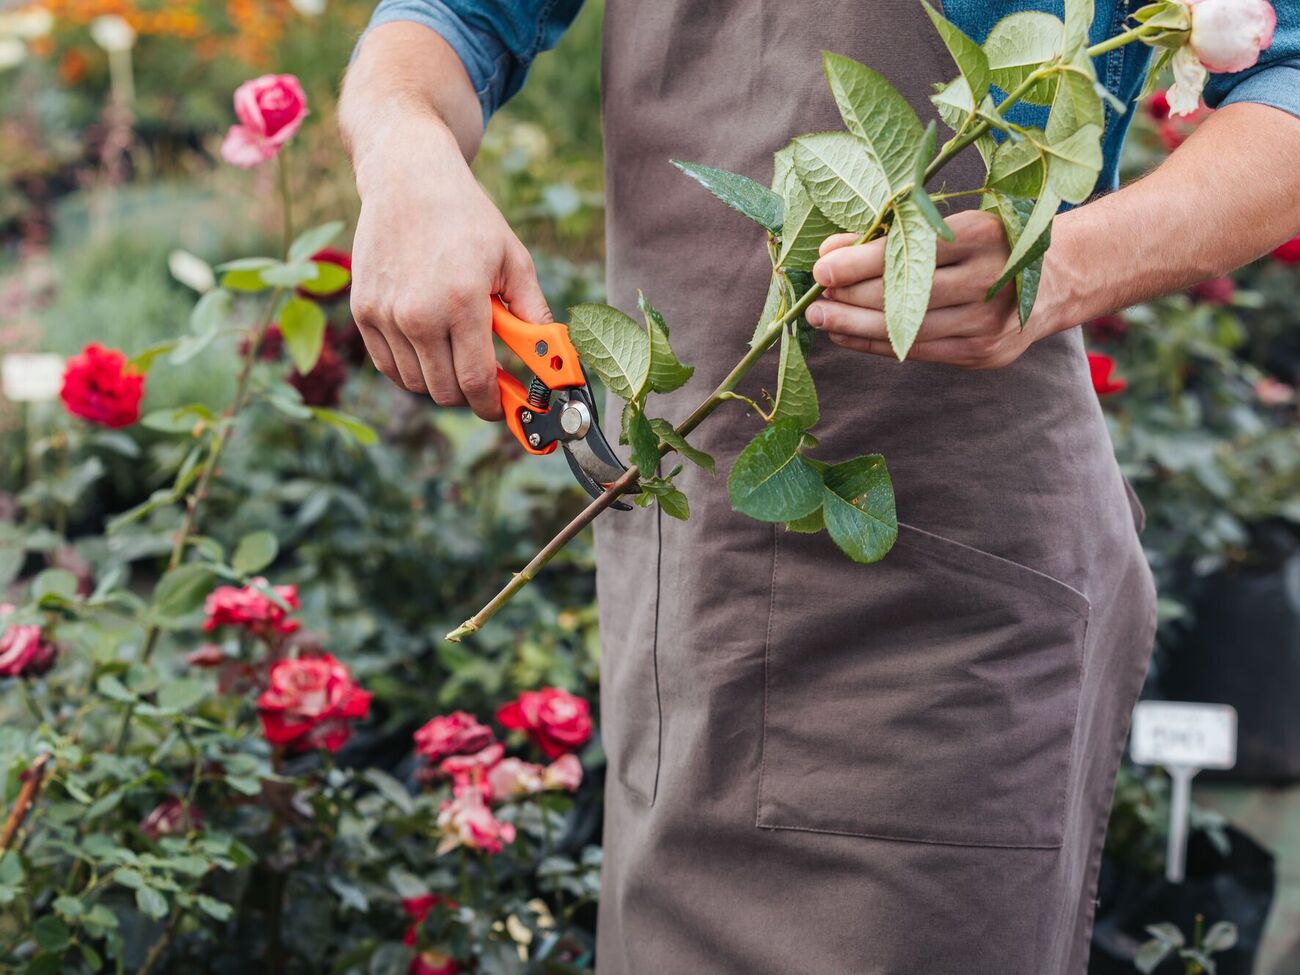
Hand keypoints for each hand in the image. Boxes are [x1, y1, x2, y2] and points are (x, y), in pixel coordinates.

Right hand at [347, 116, 549, 419]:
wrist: (408, 179)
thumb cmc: (467, 218)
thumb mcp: (513, 260)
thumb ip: (533, 315)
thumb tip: (555, 359)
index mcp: (462, 302)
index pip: (476, 382)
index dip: (493, 406)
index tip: (505, 409)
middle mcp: (418, 314)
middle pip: (445, 391)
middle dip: (470, 394)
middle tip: (486, 379)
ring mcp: (385, 315)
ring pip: (416, 383)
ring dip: (440, 379)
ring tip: (457, 349)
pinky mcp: (363, 312)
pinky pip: (389, 366)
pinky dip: (410, 368)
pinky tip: (429, 345)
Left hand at [805, 209, 1054, 368]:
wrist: (1059, 277)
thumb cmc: (990, 241)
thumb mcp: (950, 224)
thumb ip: (892, 234)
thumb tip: (829, 251)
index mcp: (984, 235)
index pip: (911, 251)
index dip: (861, 262)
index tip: (822, 267)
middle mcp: (990, 280)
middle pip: (906, 294)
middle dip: (850, 299)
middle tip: (812, 301)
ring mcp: (989, 322)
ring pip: (907, 329)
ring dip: (855, 327)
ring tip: (821, 319)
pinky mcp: (983, 353)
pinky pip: (918, 351)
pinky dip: (876, 345)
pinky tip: (847, 337)